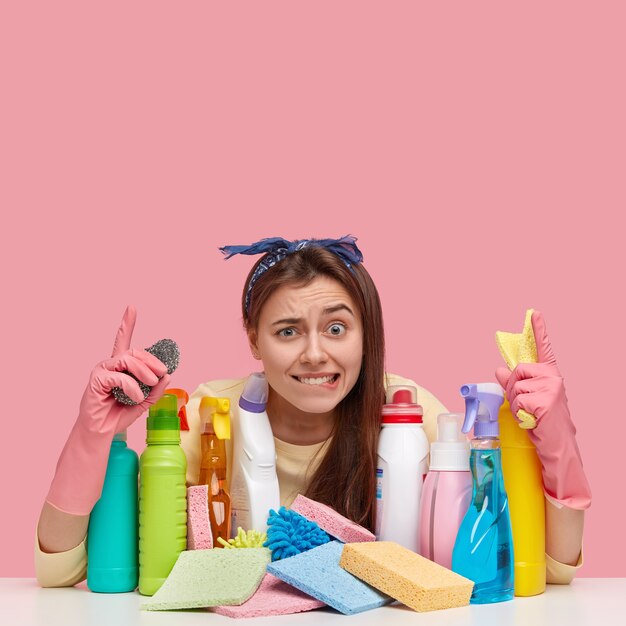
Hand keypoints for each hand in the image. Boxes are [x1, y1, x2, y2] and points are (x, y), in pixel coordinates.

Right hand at [46, 306, 170, 514]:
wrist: (102, 433)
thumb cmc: (120, 414)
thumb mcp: (146, 400)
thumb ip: (156, 387)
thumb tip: (168, 375)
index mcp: (120, 366)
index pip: (123, 339)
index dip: (127, 322)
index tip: (132, 307)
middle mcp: (110, 364)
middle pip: (134, 352)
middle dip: (152, 360)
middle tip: (163, 373)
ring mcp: (102, 371)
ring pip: (128, 360)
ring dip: (144, 372)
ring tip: (151, 384)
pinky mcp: (96, 381)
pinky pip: (120, 377)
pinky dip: (132, 387)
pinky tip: (135, 397)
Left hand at [495, 310, 591, 509]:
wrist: (557, 448)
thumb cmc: (543, 424)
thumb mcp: (526, 400)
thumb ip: (514, 383)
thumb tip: (499, 370)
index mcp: (549, 375)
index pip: (543, 348)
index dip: (538, 329)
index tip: (534, 312)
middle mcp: (553, 377)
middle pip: (516, 371)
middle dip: (512, 389)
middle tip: (525, 406)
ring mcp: (551, 387)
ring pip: (514, 386)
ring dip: (515, 402)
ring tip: (529, 415)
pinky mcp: (546, 400)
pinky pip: (518, 399)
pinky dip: (519, 412)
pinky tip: (532, 420)